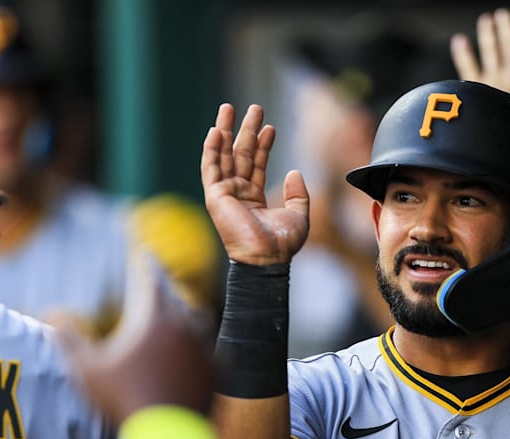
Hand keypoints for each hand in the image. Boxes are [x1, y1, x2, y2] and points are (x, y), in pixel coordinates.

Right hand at [54, 255, 214, 423]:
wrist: (167, 436)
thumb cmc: (124, 401)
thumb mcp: (86, 371)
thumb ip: (69, 339)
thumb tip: (53, 314)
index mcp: (155, 318)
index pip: (152, 280)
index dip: (146, 265)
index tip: (144, 254)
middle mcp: (186, 326)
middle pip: (175, 299)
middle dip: (163, 290)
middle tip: (156, 284)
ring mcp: (206, 348)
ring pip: (196, 322)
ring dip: (182, 316)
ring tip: (173, 316)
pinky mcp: (219, 369)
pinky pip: (209, 348)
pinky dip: (199, 344)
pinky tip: (195, 348)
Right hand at [201, 104, 309, 264]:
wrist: (267, 257)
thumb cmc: (282, 243)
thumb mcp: (299, 214)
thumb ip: (298, 193)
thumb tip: (294, 171)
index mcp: (255, 198)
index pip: (257, 165)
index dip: (264, 145)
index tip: (270, 127)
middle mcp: (238, 193)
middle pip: (240, 155)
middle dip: (246, 130)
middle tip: (253, 108)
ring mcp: (226, 193)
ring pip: (224, 156)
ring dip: (226, 131)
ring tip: (230, 108)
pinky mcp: (215, 196)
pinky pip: (210, 167)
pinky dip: (212, 149)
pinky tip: (216, 130)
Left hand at [450, 8, 509, 137]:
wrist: (501, 143)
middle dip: (507, 28)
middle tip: (503, 13)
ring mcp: (492, 79)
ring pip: (490, 51)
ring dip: (487, 34)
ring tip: (486, 20)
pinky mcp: (474, 87)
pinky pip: (467, 66)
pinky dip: (463, 53)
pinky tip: (459, 41)